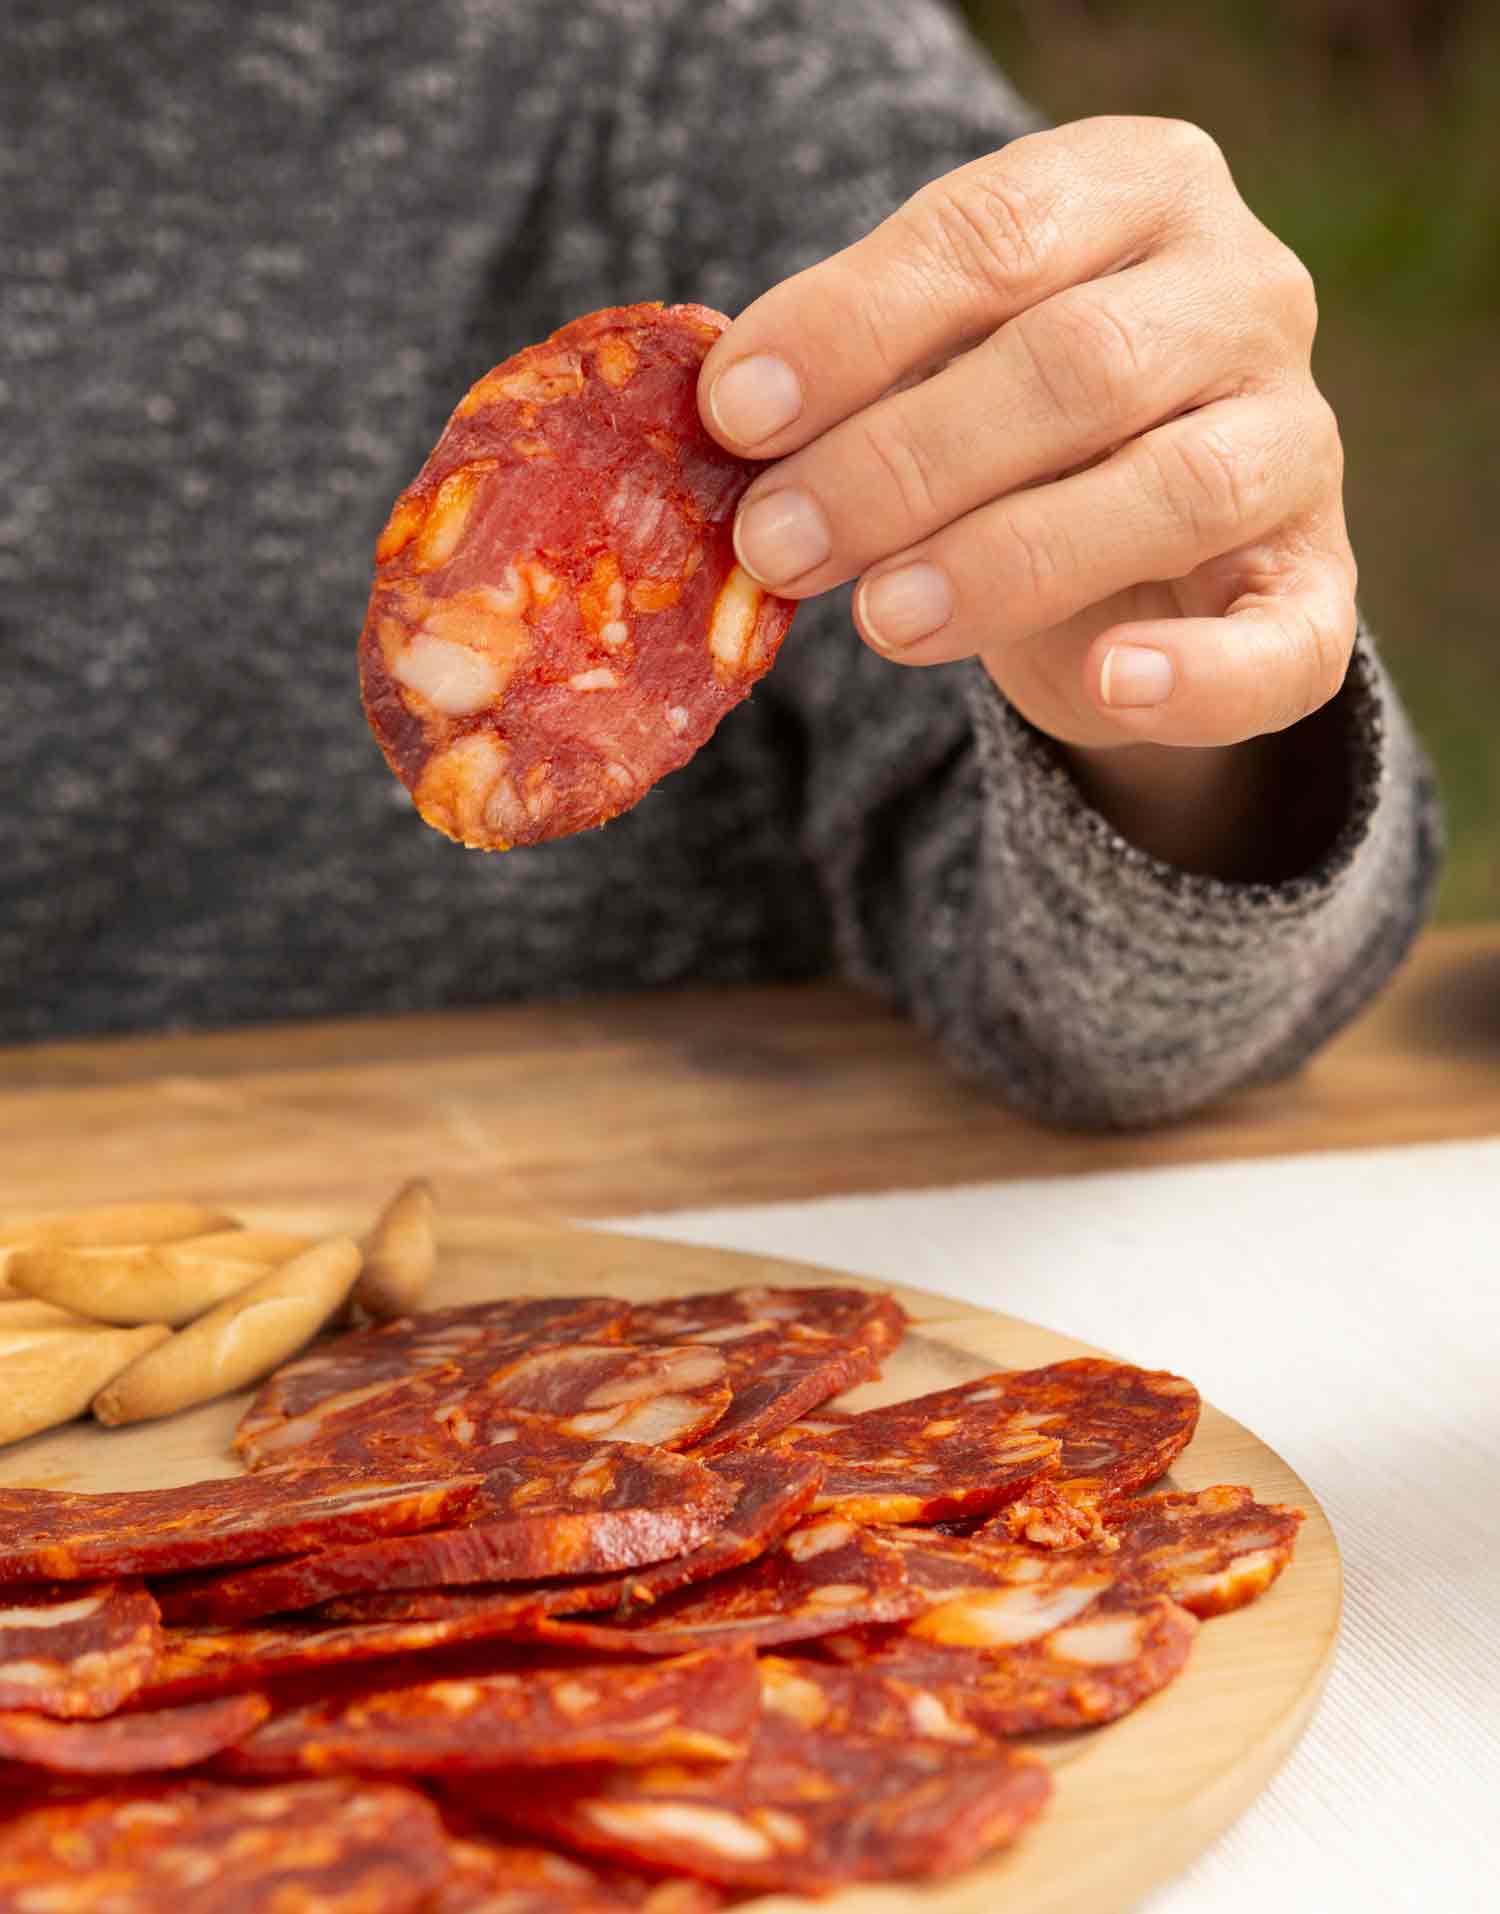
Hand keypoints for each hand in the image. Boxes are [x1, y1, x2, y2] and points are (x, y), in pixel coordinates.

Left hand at [698, 117, 1356, 874]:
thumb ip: (858, 375)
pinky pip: (1283, 641)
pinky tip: (1108, 684)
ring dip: (1006, 560)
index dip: (856, 324)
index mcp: (1139, 189)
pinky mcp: (1318, 585)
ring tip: (879, 620)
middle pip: (1079, 364)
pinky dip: (1198, 673)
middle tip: (775, 542)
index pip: (994, 231)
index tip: (736, 414)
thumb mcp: (930, 363)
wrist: (1137, 547)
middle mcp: (1244, 292)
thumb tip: (728, 423)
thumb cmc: (1003, 425)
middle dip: (904, 460)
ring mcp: (1297, 439)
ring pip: (1174, 490)